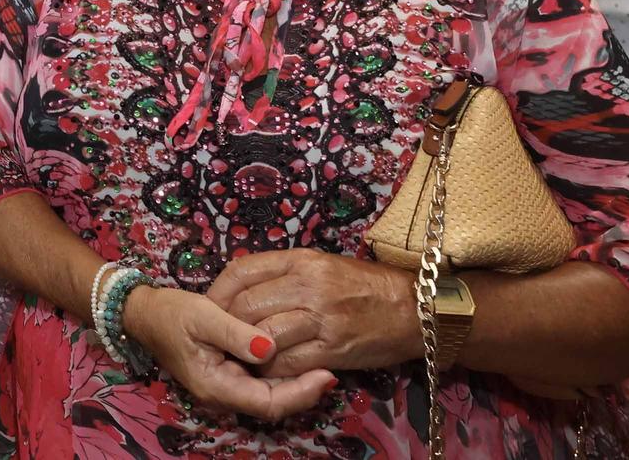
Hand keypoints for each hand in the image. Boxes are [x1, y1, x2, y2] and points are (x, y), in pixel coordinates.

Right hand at [122, 283, 334, 421]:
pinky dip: (280, 371)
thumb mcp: (203, 316)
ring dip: (295, 381)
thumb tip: (270, 348)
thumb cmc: (171, 314)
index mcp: (216, 386)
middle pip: (274, 403)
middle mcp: (224, 395)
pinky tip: (294, 353)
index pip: (269, 403)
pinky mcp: (228, 375)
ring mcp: (226, 387)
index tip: (327, 375)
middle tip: (331, 368)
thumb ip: (236, 333)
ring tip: (320, 360)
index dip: (301, 393)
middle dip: (304, 389)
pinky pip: (260, 382)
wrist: (144, 314)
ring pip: (269, 394)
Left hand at [206, 249, 418, 377]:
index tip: (212, 306)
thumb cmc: (366, 285)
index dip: (219, 291)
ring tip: (244, 355)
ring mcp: (321, 319)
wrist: (416, 309)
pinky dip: (273, 369)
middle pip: (246, 306)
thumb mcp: (322, 264)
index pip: (241, 271)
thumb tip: (243, 286)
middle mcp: (308, 286)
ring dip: (248, 351)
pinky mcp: (334, 349)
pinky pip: (289, 363)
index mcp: (301, 260)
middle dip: (228, 325)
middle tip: (224, 337)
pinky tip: (270, 369)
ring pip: (263, 337)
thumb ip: (283, 272)